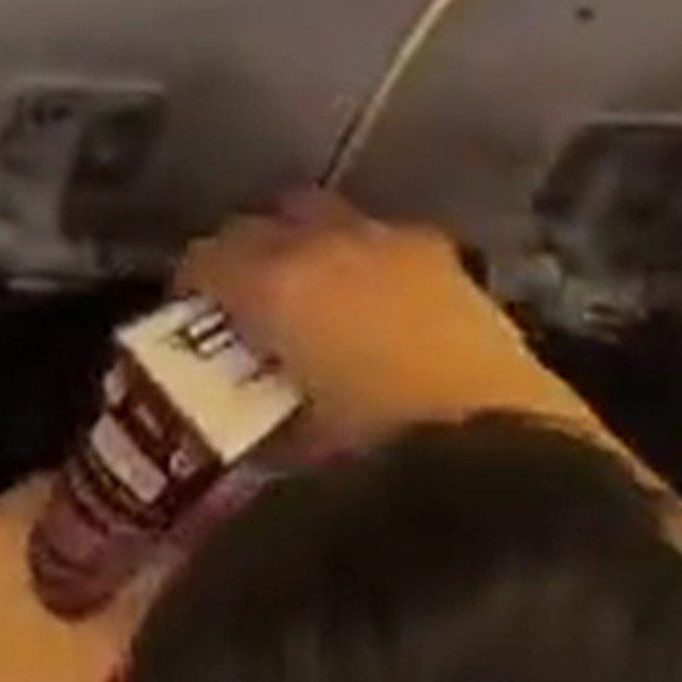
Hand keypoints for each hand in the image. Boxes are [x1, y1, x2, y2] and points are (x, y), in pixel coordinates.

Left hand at [0, 479, 151, 681]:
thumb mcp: (94, 650)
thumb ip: (135, 595)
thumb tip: (174, 556)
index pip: (43, 489)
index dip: (86, 506)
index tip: (118, 527)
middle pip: (3, 524)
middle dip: (46, 543)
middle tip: (93, 571)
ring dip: (7, 574)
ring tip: (54, 607)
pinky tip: (7, 633)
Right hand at [178, 194, 550, 451]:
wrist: (490, 460)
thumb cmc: (365, 463)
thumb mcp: (287, 453)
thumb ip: (250, 429)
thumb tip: (232, 444)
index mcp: (276, 283)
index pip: (209, 259)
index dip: (195, 286)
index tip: (190, 320)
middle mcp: (338, 245)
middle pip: (279, 219)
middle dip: (262, 250)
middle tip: (256, 305)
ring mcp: (408, 250)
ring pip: (346, 225)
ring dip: (327, 256)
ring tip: (323, 313)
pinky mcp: (463, 275)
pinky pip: (402, 253)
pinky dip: (381, 277)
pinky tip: (385, 324)